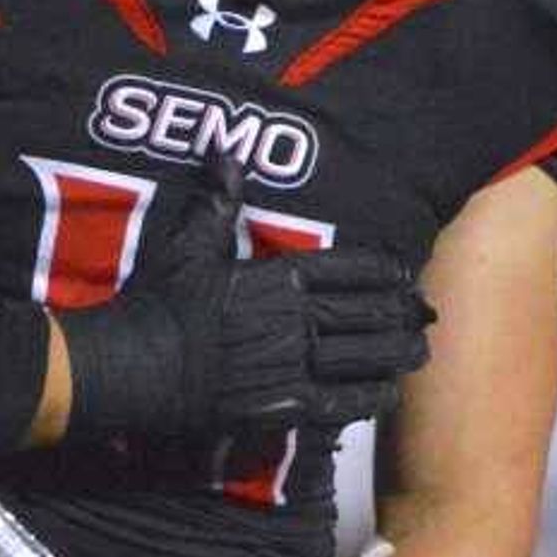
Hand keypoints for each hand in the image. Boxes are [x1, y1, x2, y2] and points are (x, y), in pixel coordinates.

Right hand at [58, 161, 432, 445]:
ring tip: (418, 350)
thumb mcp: (187, 244)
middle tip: (426, 313)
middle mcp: (295, 321)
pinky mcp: (282, 408)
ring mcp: (292, 365)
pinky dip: (371, 396)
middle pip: (369, 313)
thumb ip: (218, 200)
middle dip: (403, 313)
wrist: (130, 366)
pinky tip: (388, 392)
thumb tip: (224, 148)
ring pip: (365, 357)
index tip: (405, 274)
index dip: (387, 272)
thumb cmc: (157, 303)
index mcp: (279, 278)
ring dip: (398, 353)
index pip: (352, 269)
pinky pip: (342, 402)